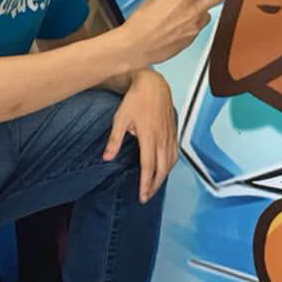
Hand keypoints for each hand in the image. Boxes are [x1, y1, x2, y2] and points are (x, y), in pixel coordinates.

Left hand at [103, 70, 178, 200]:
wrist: (154, 85)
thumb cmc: (136, 100)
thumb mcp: (120, 118)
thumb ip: (114, 140)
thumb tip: (106, 158)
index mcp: (148, 137)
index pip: (148, 166)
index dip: (146, 183)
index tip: (142, 196)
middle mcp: (162, 138)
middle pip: (162, 168)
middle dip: (155, 185)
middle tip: (147, 196)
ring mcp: (169, 135)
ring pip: (170, 162)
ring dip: (163, 177)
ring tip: (154, 186)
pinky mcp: (173, 131)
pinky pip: (175, 152)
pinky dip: (171, 164)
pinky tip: (165, 168)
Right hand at [115, 0, 252, 66]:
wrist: (136, 48)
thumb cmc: (140, 24)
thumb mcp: (154, 2)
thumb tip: (178, 4)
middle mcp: (193, 11)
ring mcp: (195, 27)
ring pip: (203, 14)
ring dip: (195, 13)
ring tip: (174, 20)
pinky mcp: (192, 39)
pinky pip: (193, 28)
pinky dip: (185, 27)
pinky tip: (170, 31)